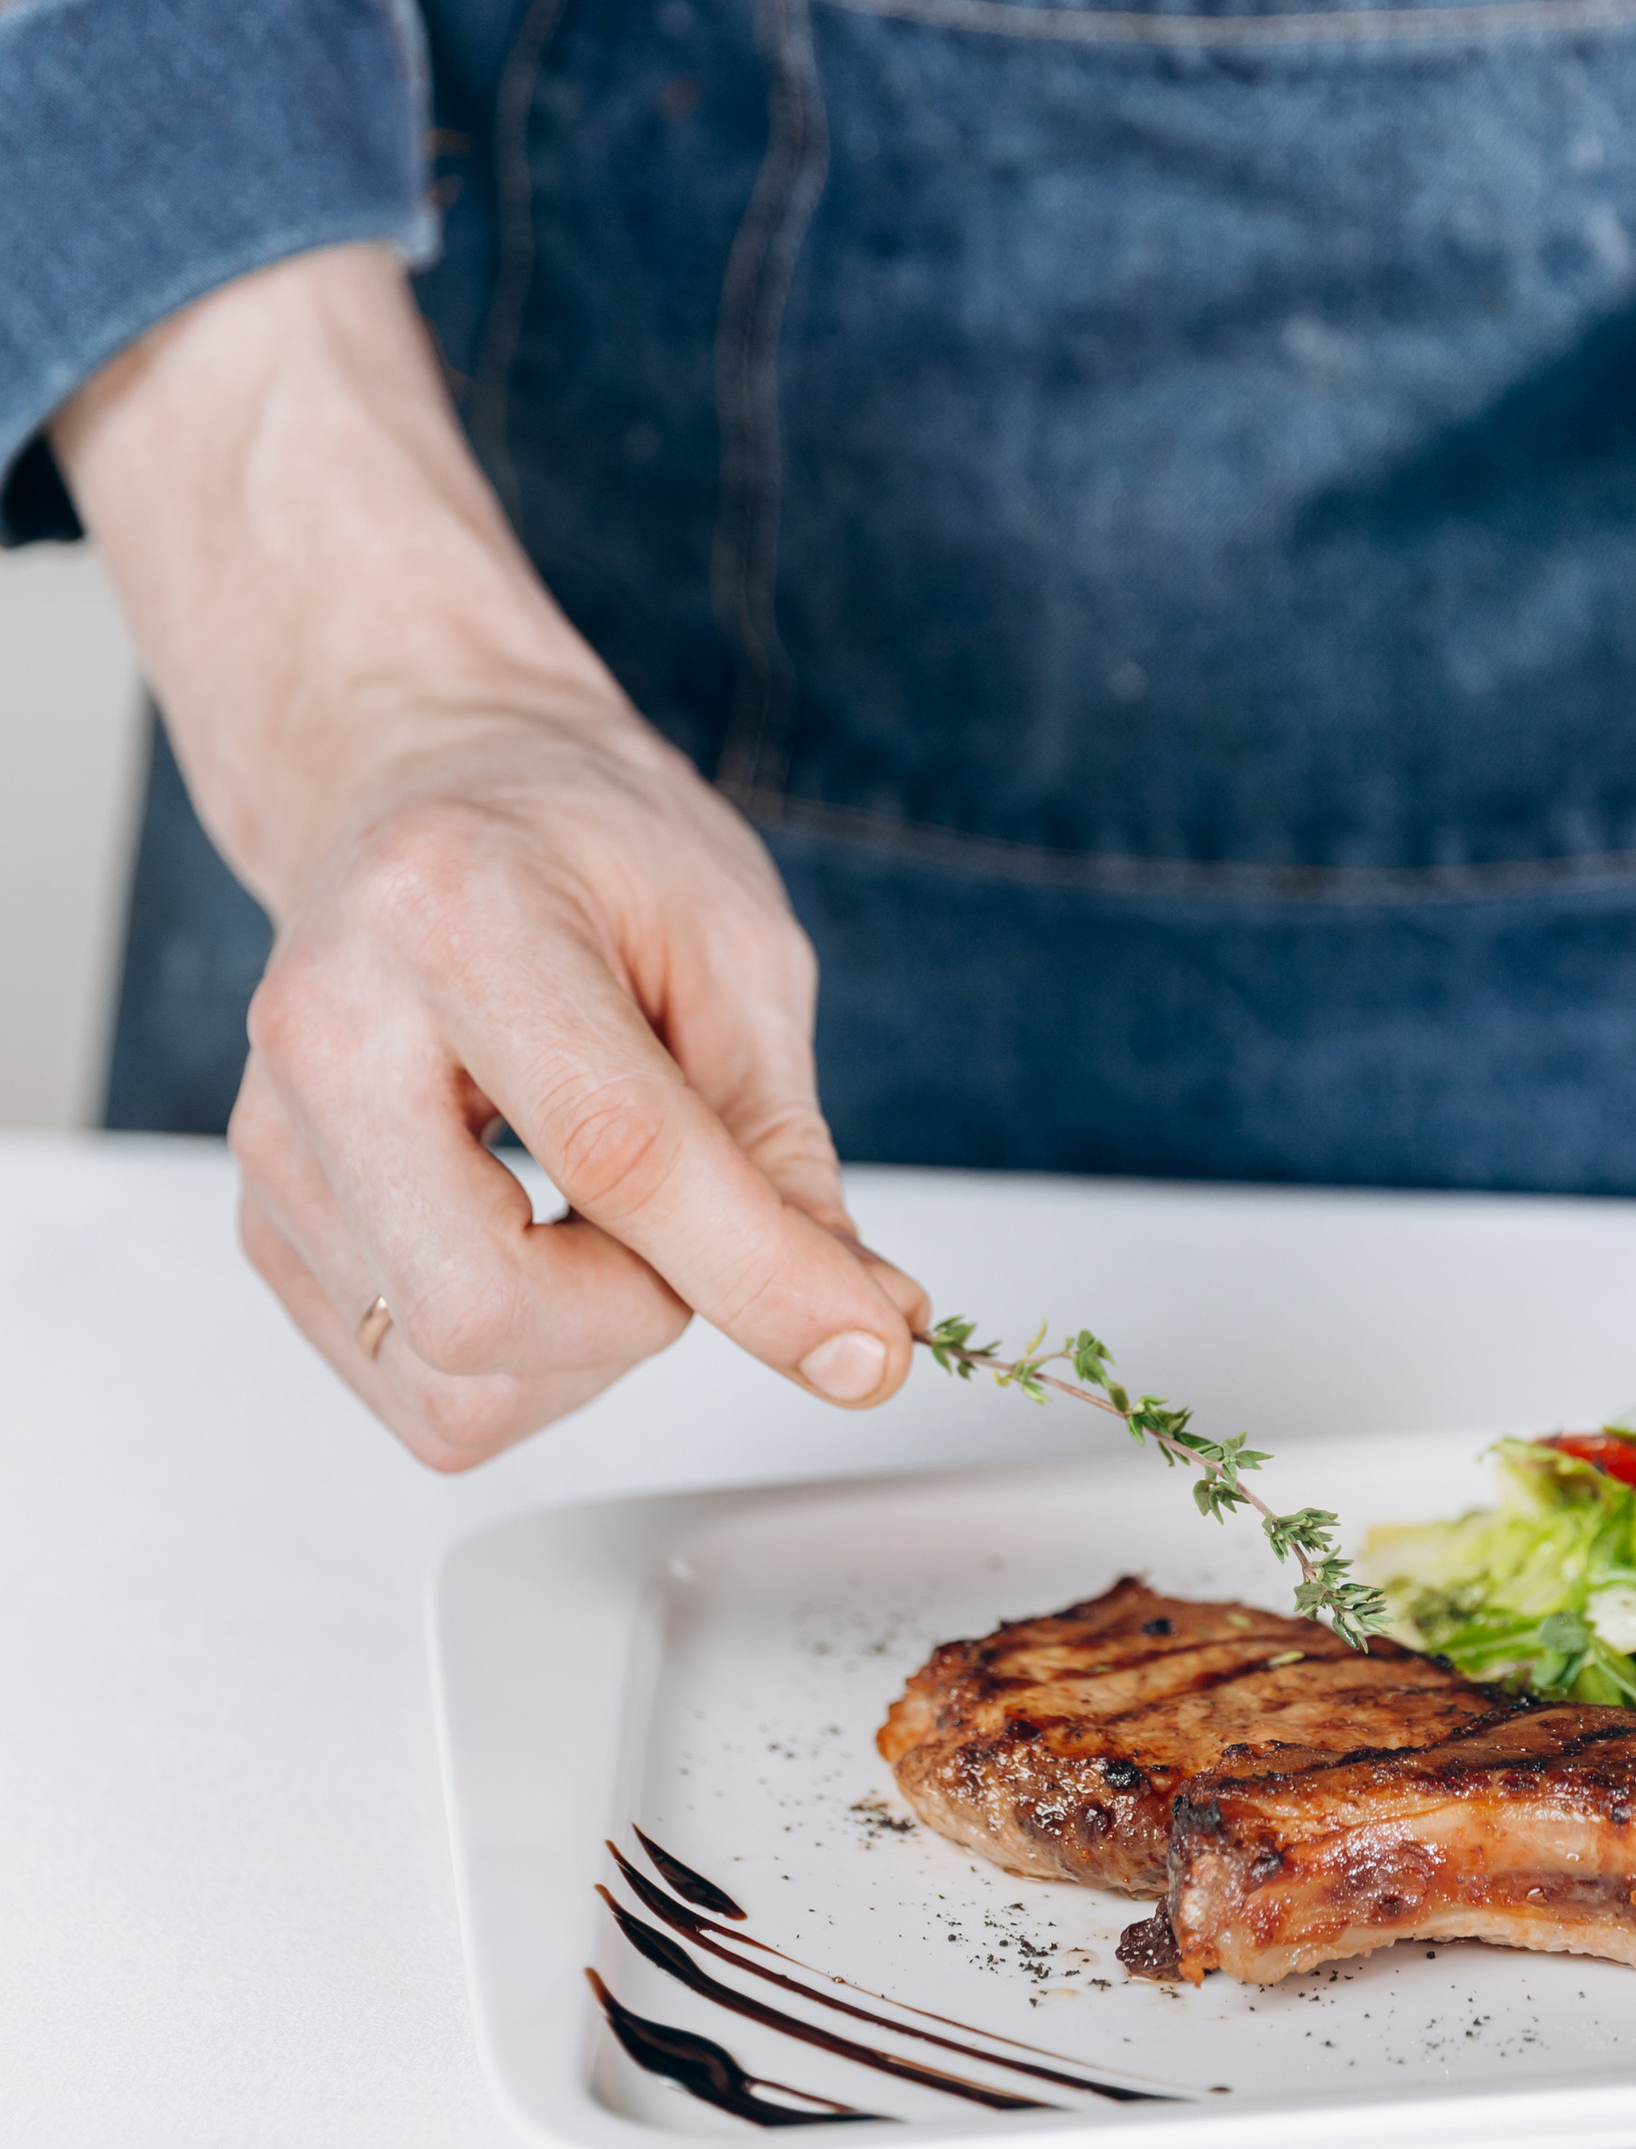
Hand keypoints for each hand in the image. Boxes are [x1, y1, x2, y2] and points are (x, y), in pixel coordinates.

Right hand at [55, 246, 924, 1465]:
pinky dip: (492, 1342)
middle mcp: (328, 1024)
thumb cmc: (584, 829)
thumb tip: (857, 1319)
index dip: (775, 1274)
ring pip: (437, 1374)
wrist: (409, 774)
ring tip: (602, 1202)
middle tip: (694, 1224)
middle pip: (504, 1312)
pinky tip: (520, 1214)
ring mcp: (265, 1125)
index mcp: (469, 917)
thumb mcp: (736, 936)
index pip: (641, 1151)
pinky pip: (393, 1373)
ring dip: (571, 1337)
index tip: (871, 1342)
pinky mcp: (252, 1205)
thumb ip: (788, 1140)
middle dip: (643, 1314)